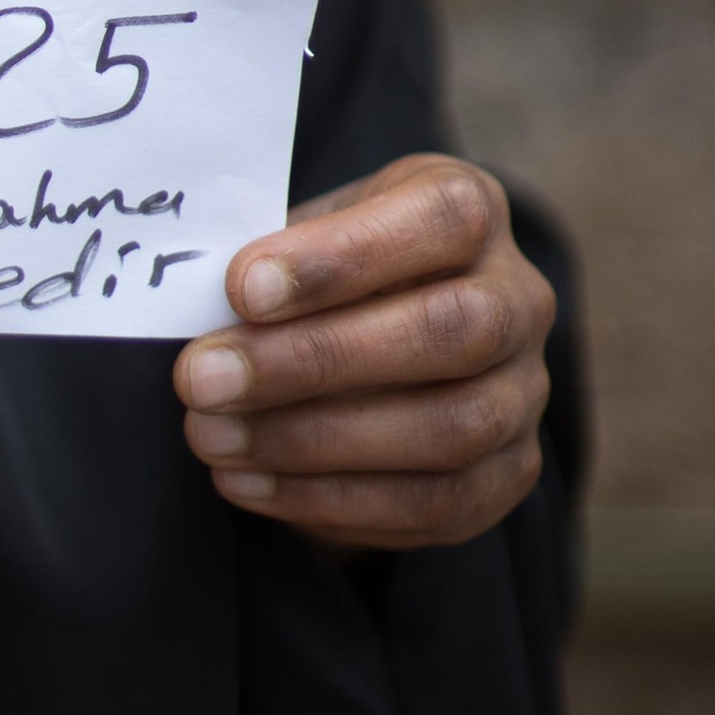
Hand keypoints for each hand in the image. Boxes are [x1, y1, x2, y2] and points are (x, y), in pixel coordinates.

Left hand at [171, 153, 551, 552]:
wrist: (380, 343)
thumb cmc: (325, 274)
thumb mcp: (302, 237)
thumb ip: (266, 264)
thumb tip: (190, 305)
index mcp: (470, 211)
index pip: (441, 219)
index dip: (342, 257)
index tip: (240, 288)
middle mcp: (519, 299)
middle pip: (451, 330)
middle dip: (314, 360)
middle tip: (201, 379)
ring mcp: (524, 394)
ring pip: (449, 428)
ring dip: (312, 440)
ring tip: (211, 437)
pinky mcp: (507, 476)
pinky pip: (435, 503)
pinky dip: (330, 500)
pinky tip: (246, 482)